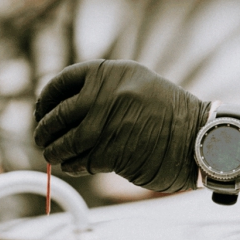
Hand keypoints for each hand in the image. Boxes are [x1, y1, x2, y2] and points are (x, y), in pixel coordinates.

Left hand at [33, 60, 205, 192]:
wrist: (198, 139)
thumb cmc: (169, 117)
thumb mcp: (136, 86)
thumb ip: (103, 90)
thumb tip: (61, 108)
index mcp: (111, 73)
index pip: (61, 83)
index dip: (45, 101)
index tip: (41, 112)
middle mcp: (106, 94)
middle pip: (58, 114)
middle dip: (44, 129)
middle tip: (41, 138)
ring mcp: (108, 123)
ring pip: (65, 141)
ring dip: (54, 151)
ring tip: (52, 155)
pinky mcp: (111, 151)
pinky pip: (80, 161)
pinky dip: (73, 166)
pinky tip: (74, 166)